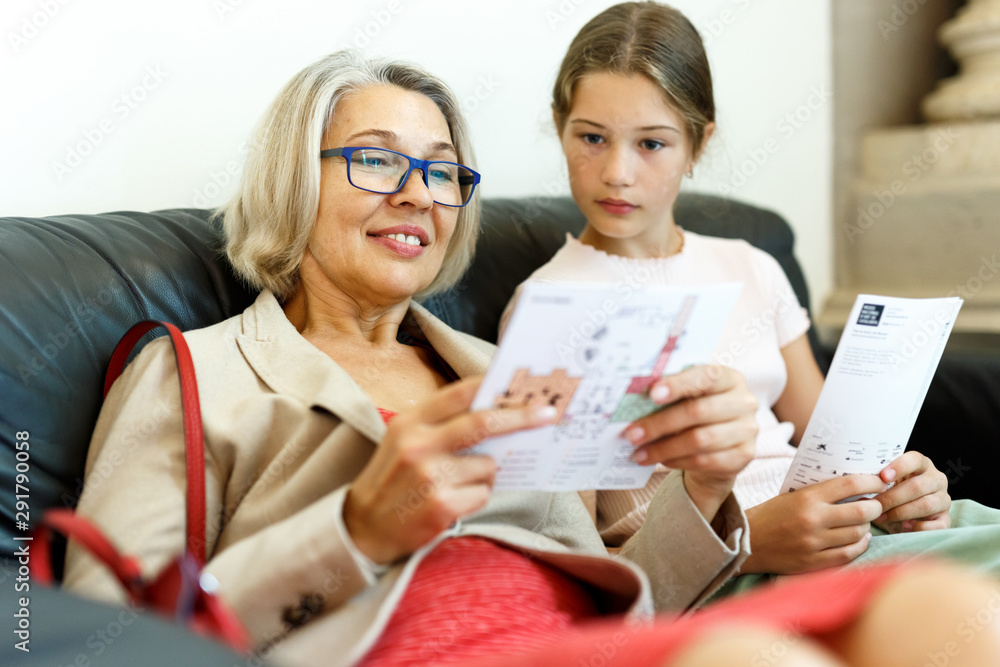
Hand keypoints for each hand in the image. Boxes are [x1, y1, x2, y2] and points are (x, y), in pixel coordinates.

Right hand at [343, 377, 556, 563]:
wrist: (362, 528)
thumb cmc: (393, 480)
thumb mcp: (405, 440)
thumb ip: (442, 425)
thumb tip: (498, 414)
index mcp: (411, 422)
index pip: (460, 393)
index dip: (495, 387)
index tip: (522, 386)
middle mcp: (420, 445)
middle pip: (483, 423)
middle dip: (521, 417)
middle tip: (548, 414)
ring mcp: (431, 477)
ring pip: (488, 466)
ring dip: (485, 475)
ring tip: (457, 484)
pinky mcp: (442, 506)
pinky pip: (483, 494)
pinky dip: (476, 498)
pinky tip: (453, 502)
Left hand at [624, 365, 757, 520]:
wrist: (719, 445)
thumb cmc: (697, 411)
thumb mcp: (688, 396)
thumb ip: (670, 392)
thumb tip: (635, 398)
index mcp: (729, 377)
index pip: (706, 376)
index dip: (678, 385)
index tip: (652, 394)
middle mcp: (744, 401)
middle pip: (698, 411)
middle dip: (659, 423)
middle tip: (632, 433)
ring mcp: (747, 430)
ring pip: (699, 440)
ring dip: (664, 448)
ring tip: (639, 453)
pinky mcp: (744, 455)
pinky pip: (705, 460)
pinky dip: (678, 461)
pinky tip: (661, 460)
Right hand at [742, 475, 886, 573]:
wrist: (747, 541)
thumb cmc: (771, 515)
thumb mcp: (793, 495)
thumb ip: (822, 493)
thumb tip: (857, 488)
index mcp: (806, 497)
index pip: (850, 485)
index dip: (871, 481)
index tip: (879, 481)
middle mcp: (812, 520)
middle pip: (861, 512)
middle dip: (874, 507)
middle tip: (874, 504)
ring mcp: (814, 543)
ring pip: (858, 534)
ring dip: (866, 527)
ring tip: (862, 523)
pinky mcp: (814, 562)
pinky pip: (849, 554)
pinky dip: (859, 546)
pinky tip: (858, 540)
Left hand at [874, 451, 950, 533]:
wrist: (903, 515)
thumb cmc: (891, 493)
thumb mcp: (886, 482)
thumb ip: (878, 478)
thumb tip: (858, 482)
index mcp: (922, 464)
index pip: (915, 460)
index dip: (899, 467)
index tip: (882, 477)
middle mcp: (937, 479)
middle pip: (917, 486)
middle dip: (892, 497)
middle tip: (874, 505)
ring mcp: (943, 499)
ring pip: (925, 505)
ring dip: (900, 512)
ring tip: (881, 517)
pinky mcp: (946, 519)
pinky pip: (937, 525)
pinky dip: (919, 527)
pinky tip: (904, 526)